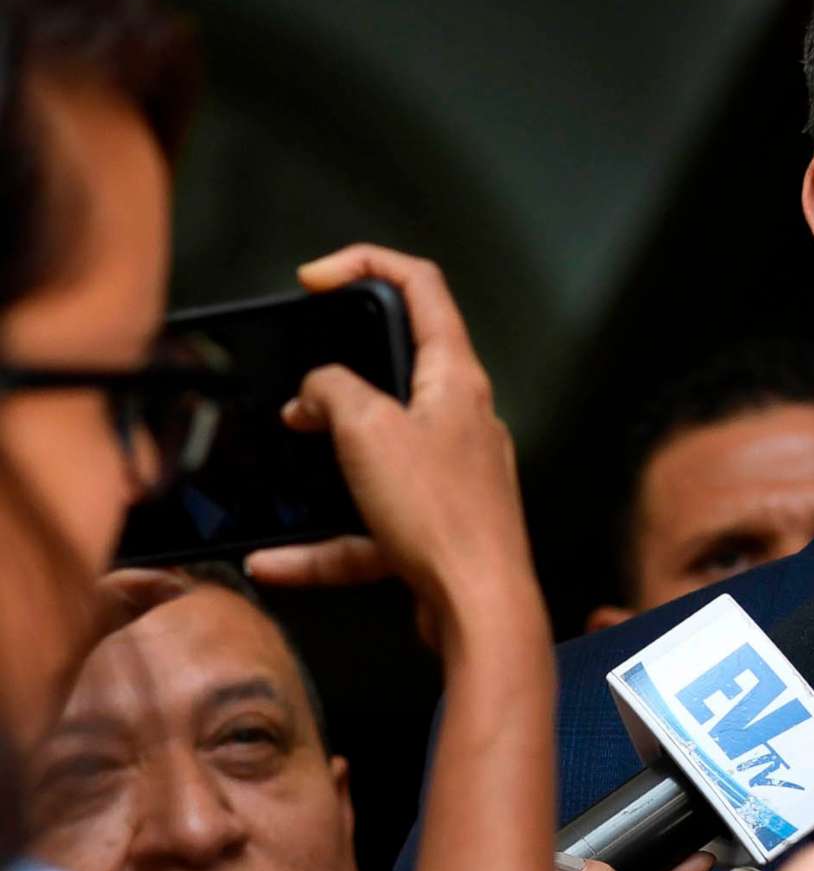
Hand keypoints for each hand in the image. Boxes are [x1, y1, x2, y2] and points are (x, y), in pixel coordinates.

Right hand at [243, 245, 540, 647]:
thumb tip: (316, 391)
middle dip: (340, 374)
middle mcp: (461, 418)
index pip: (422, 288)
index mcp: (456, 378)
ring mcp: (451, 474)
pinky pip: (368, 526)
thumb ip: (333, 391)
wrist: (480, 605)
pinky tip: (275, 561)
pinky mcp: (435, 526)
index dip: (367, 265)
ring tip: (283, 459)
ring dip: (328, 456)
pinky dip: (323, 543)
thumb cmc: (439, 511)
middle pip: (399, 370)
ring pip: (377, 451)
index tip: (313, 277)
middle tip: (297, 389)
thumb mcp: (368, 431)